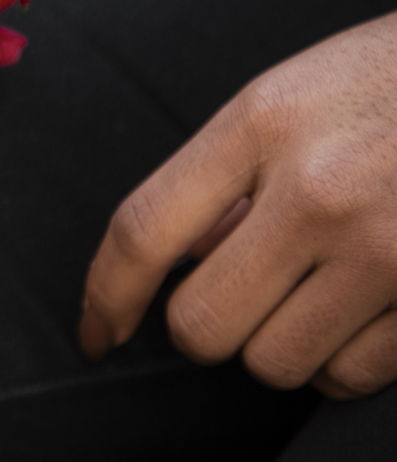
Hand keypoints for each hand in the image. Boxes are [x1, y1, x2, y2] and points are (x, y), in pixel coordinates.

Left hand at [80, 11, 396, 398]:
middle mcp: (320, 188)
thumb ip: (225, 178)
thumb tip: (178, 261)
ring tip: (311, 289)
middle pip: (202, 325)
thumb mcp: (290, 99)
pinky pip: (351, 378)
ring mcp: (388, 248)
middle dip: (205, 325)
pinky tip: (360, 309)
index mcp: (263, 122)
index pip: (144, 230)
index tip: (95, 332)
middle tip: (237, 292)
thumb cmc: (388, 83)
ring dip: (278, 343)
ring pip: (274, 364)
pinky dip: (342, 362)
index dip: (105, 296)